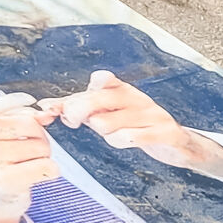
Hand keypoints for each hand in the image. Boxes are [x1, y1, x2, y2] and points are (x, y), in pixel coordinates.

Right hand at [0, 90, 57, 222]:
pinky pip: (43, 165)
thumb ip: (1, 117)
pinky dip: (50, 169)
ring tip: (32, 161)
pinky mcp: (2, 181)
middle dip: (38, 133)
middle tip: (34, 143)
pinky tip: (40, 173)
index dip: (18, 104)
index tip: (32, 106)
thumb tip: (42, 114)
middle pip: (24, 123)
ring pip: (38, 144)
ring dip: (44, 152)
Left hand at [40, 72, 222, 178]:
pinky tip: (124, 141)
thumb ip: (79, 109)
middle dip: (79, 112)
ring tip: (112, 135)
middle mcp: (136, 97)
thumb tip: (45, 106)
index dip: (82, 89)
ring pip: (109, 123)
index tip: (63, 105)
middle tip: (73, 122)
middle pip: (98, 99)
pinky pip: (135, 137)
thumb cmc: (135, 126)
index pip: (102, 79)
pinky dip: (123, 140)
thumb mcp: (107, 114)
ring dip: (104, 133)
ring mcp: (152, 114)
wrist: (177, 143)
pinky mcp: (165, 132)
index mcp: (122, 90)